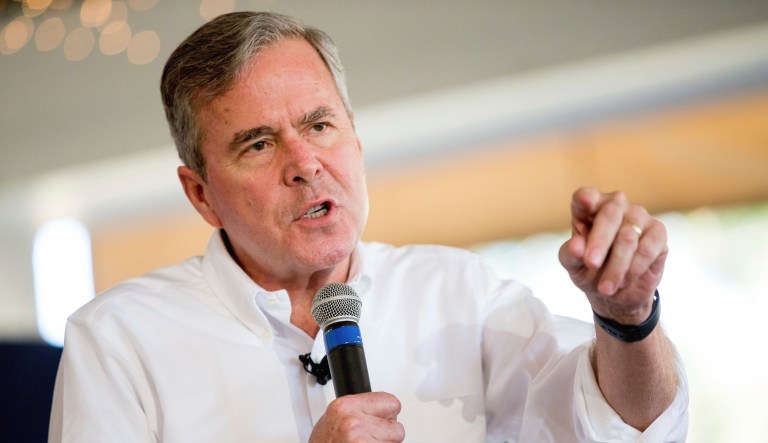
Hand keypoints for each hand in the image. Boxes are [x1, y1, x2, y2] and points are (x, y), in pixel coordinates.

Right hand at [309, 392, 404, 441]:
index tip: (382, 421)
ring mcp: (360, 441)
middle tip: (370, 439)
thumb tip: (379, 411)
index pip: (391, 402)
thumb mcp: (333, 419)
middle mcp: (353, 422)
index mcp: (345, 406)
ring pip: (395, 442)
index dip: (387, 416)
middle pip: (396, 427)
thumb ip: (356, 411)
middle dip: (386, 435)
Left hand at [558, 187, 667, 323]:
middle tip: (591, 264)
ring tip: (606, 288)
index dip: (585, 198)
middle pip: (609, 214)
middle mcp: (615, 205)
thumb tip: (576, 247)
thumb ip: (571, 254)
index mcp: (589, 208)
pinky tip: (624, 281)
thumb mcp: (573, 265)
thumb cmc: (590, 270)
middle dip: (599, 242)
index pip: (586, 196)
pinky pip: (647, 248)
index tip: (584, 202)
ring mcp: (638, 215)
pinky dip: (634, 268)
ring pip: (628, 236)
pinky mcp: (658, 231)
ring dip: (616, 266)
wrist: (615, 292)